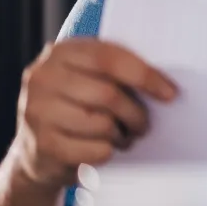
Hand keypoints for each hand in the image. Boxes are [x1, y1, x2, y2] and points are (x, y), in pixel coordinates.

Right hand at [7, 38, 177, 190]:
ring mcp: (37, 112)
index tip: (170, 94)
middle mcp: (43, 78)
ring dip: (122, 135)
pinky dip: (108, 152)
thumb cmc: (76, 106)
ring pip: (103, 125)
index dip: (145, 76)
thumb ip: (116, 72)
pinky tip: (105, 149)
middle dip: (136, 113)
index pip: (110, 58)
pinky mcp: (42, 145)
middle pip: (109, 95)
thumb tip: (165, 85)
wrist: (36, 150)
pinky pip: (95, 151)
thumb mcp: (89, 78)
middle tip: (144, 125)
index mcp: (61, 53)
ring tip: (122, 136)